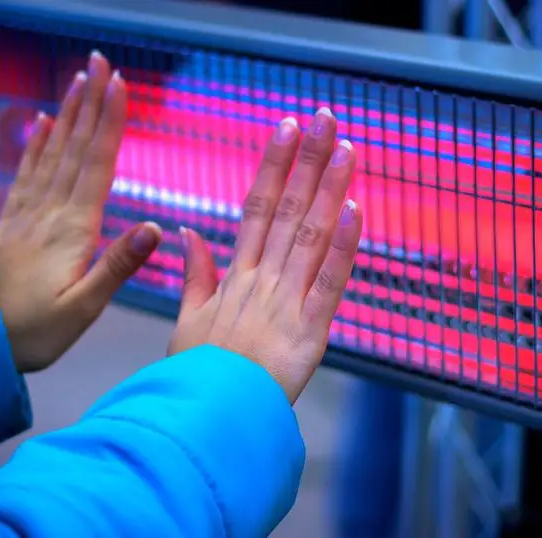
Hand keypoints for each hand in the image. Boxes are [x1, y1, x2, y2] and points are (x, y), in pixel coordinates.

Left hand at [0, 51, 161, 373]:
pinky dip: (37, 144)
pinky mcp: (12, 223)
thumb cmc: (33, 331)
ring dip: (69, 115)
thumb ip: (117, 266)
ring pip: (52, 154)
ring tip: (80, 81)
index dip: (109, 124)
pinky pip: (27, 173)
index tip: (120, 86)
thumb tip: (154, 227)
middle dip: (91, 104)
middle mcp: (49, 212)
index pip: (95, 165)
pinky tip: (44, 123)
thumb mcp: (82, 308)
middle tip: (102, 63)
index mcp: (72, 230)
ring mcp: (28, 214)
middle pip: (75, 148)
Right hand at [168, 108, 362, 402]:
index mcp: (235, 278)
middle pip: (287, 210)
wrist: (205, 422)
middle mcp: (261, 281)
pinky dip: (343, 247)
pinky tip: (354, 209)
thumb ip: (196, 275)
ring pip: (310, 236)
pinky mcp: (310, 332)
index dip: (272, 166)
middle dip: (305, 161)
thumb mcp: (187, 322)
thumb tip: (188, 231)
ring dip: (328, 189)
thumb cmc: (196, 377)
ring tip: (345, 147)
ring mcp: (286, 303)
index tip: (284, 129)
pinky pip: (329, 283)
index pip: (255, 209)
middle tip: (323, 117)